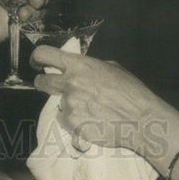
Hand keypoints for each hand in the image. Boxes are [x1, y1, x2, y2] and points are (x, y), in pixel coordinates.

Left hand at [31, 45, 178, 165]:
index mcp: (79, 65)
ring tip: (91, 109)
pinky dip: (74, 122)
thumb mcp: (112, 68)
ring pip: (58, 104)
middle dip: (44, 84)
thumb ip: (90, 66)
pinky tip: (92, 121)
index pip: (44, 54)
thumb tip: (80, 68)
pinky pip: (66, 121)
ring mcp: (69, 105)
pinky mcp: (72, 125)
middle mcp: (69, 83)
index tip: (36, 63)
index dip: (37, 58)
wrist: (142, 120)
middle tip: (54, 88)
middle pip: (41, 82)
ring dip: (69, 106)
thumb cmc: (131, 92)